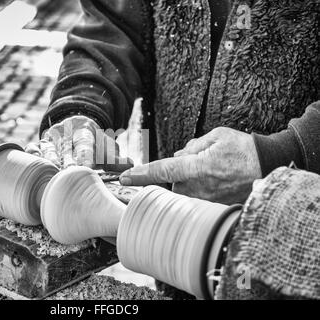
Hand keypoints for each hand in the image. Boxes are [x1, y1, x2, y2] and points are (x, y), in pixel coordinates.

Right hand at [25, 115, 132, 170]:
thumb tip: (130, 165)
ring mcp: (50, 138)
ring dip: (47, 164)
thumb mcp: (107, 146)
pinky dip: (32, 158)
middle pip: (64, 150)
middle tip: (66, 179)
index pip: (85, 145)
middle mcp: (66, 132)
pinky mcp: (39, 143)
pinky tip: (32, 171)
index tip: (86, 169)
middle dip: (65, 165)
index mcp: (85, 131)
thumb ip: (116, 157)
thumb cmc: (94, 142)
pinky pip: (33, 149)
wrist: (75, 123)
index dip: (85, 157)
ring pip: (46, 150)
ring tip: (48, 180)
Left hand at [119, 127, 261, 203]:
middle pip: (173, 182)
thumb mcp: (216, 136)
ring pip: (184, 190)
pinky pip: (197, 198)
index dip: (140, 175)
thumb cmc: (243, 149)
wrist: (270, 167)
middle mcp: (198, 187)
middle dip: (181, 172)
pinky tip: (218, 182)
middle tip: (204, 163)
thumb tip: (177, 157)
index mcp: (196, 166)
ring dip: (191, 181)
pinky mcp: (214, 208)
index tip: (123, 178)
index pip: (161, 171)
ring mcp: (206, 200)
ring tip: (214, 172)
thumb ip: (190, 146)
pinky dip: (202, 189)